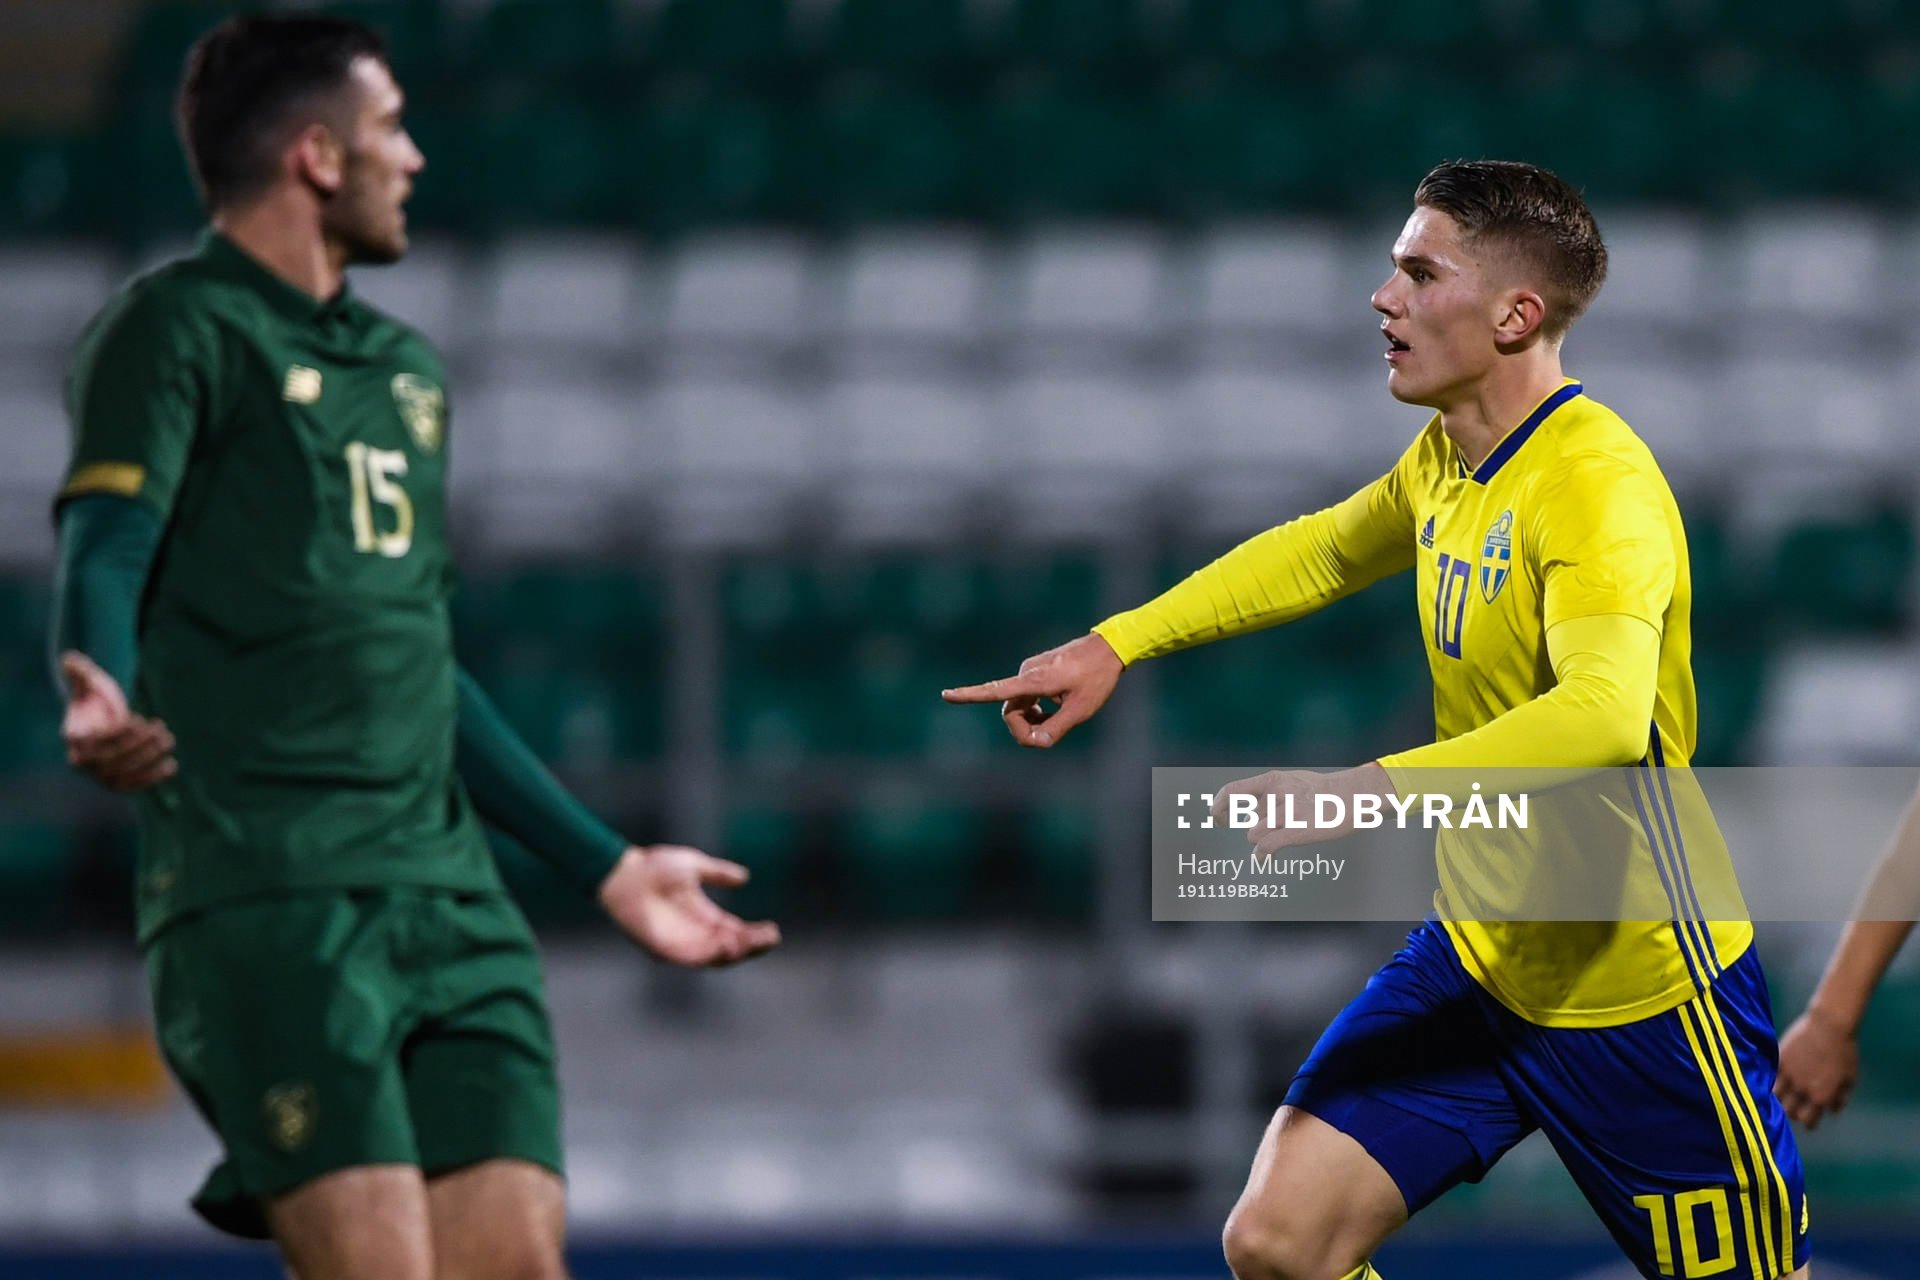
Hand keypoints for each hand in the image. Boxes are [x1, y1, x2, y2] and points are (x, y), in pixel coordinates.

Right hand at [60, 651, 175, 791]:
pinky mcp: (115, 782)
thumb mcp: (90, 682)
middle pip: (109, 761)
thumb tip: (70, 658)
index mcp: (74, 736)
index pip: (91, 743)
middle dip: (138, 745)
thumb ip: (81, 672)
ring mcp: (97, 774)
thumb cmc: (96, 699)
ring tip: (168, 739)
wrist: (102, 720)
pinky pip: (131, 785)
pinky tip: (172, 765)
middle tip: (161, 728)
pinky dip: (152, 778)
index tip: (136, 718)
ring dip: (148, 759)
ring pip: (121, 775)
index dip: (115, 735)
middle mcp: (81, 760)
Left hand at [597, 845, 780, 966]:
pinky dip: (711, 955)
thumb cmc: (653, 867)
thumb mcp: (694, 866)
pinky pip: (692, 958)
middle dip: (752, 945)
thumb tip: (744, 877)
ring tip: (755, 942)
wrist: (623, 872)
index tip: (774, 931)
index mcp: (702, 915)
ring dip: (737, 952)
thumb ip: (718, 873)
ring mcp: (680, 942)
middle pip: (730, 948)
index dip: (754, 934)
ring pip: (715, 957)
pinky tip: (728, 945)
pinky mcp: (664, 949)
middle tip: (771, 938)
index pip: (735, 932)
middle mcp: (694, 932)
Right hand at [941, 633, 1123, 747]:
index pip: (995, 691)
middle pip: (1011, 711)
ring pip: (1020, 705)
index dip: (969, 695)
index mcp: (1034, 680)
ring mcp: (1030, 670)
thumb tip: (1036, 742)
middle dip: (1025, 728)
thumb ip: (1056, 729)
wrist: (1108, 648)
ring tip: (1059, 718)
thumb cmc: (1097, 678)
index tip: (946, 694)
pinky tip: (1058, 707)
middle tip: (1048, 737)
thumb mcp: (1081, 710)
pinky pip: (1027, 696)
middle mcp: (1026, 673)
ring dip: (1034, 719)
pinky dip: (1037, 708)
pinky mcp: (1036, 670)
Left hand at [1212, 763, 1390, 855]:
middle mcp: (1277, 795)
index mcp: (1273, 780)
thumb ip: (1268, 793)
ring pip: (1255, 835)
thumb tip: (1249, 808)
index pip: (1233, 791)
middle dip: (1260, 827)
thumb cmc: (1321, 791)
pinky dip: (1262, 855)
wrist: (1352, 796)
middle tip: (1280, 826)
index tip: (1216, 817)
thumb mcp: (1291, 781)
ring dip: (1262, 839)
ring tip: (1281, 836)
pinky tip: (1263, 859)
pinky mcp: (1296, 831)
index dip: (1220, 805)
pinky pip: (1267, 847)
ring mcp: (1287, 813)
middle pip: (1251, 820)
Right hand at [1774, 1007, 1859, 1129]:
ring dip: (1780, 1099)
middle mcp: (1803, 1090)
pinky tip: (1777, 1080)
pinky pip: (1771, 1078)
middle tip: (1795, 1107)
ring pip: (1777, 1098)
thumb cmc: (1845, 1052)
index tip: (1808, 1119)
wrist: (1830, 1026)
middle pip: (1789, 1112)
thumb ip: (1840, 1097)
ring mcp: (1790, 1076)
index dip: (1808, 1122)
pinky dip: (1773, 1082)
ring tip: (1784, 1095)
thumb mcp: (1849, 1078)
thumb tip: (1832, 1110)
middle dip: (1793, 1112)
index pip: (1808, 1121)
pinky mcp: (1780, 1061)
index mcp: (1822, 1097)